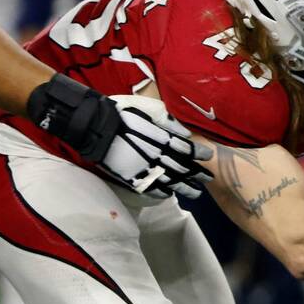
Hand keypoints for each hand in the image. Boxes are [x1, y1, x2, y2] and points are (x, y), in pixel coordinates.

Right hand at [26, 76, 210, 198]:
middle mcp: (158, 157)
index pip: (188, 150)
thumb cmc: (122, 111)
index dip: (200, 154)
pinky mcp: (131, 178)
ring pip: (171, 183)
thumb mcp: (150, 107)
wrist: (94, 126)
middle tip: (209, 179)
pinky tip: (169, 195)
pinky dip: (162, 193)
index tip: (209, 156)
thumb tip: (186, 134)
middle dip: (197, 175)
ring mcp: (145, 170)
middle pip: (183, 169)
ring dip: (185, 188)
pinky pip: (150, 189)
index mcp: (164, 139)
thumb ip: (170, 122)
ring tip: (196, 193)